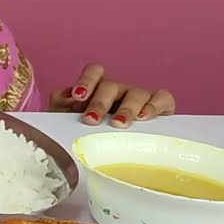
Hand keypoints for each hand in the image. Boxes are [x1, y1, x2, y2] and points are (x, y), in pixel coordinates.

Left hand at [49, 63, 174, 127]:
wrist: (111, 152)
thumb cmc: (89, 132)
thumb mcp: (68, 118)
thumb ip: (60, 104)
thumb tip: (66, 96)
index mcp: (97, 87)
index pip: (94, 72)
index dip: (86, 81)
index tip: (77, 96)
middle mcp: (119, 89)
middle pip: (111, 85)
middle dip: (100, 103)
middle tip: (91, 120)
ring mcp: (139, 96)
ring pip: (136, 93)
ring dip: (126, 108)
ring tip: (118, 124)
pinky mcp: (160, 107)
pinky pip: (163, 98)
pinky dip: (155, 106)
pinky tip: (144, 118)